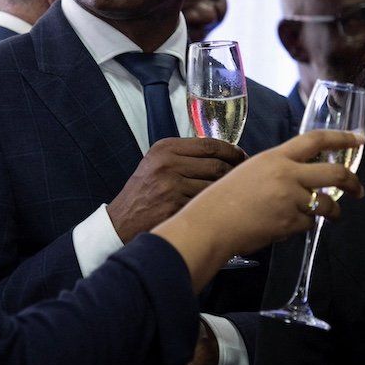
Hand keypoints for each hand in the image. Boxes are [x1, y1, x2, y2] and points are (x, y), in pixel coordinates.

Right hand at [109, 137, 246, 242]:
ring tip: (229, 194)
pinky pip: (205, 204)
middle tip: (242, 177)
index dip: (231, 151)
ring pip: (214, 185)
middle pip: (216, 164)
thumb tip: (222, 153)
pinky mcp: (174, 206)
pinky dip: (213, 206)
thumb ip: (184, 155)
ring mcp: (171, 186)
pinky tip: (216, 208)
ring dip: (225, 191)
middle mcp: (167, 164)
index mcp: (165, 148)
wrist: (122, 220)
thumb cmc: (145, 192)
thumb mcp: (157, 163)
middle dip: (234, 172)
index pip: (209, 144)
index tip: (241, 156)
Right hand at [153, 130, 362, 292]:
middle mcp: (286, 174)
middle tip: (358, 189)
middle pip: (334, 174)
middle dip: (353, 183)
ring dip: (334, 212)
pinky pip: (309, 223)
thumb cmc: (226, 198)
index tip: (359, 139)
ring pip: (326, 204)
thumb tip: (303, 176)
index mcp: (275, 157)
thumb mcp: (252, 170)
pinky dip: (304, 225)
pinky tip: (289, 225)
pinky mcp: (290, 222)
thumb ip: (279, 169)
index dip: (341, 138)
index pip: (316, 140)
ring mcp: (290, 199)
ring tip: (333, 216)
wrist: (212, 224)